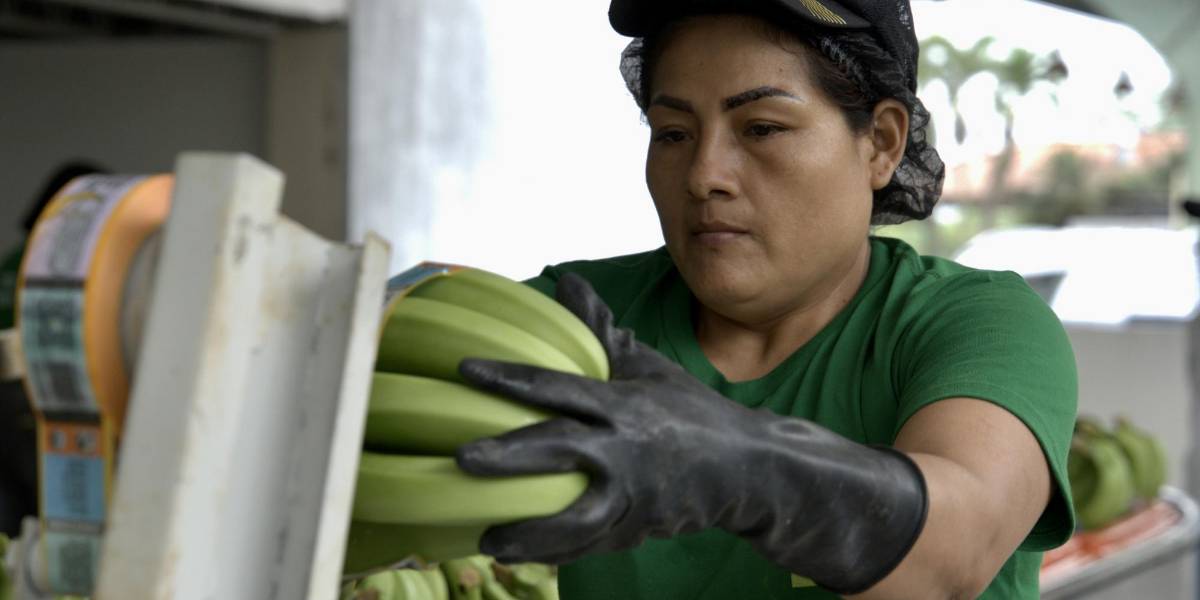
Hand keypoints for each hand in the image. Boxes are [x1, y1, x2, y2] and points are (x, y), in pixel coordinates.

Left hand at [456, 273, 926, 593]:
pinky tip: (520, 554)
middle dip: (511, 456)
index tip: (466, 370)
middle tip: (463, 459)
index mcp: (623, 403)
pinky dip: (557, 552)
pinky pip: (592, 544)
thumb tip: (566, 280)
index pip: (558, 386)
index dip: (510, 377)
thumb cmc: (689, 411)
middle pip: (562, 449)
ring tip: (489, 542)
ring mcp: (634, 494)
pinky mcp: (638, 528)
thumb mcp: (645, 366)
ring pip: (576, 516)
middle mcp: (626, 447)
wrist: (749, 468)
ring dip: (530, 531)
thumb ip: (599, 329)